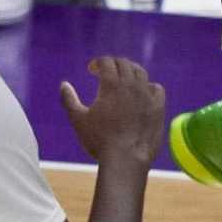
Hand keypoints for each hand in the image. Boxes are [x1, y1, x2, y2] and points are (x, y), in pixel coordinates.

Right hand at [58, 55, 167, 171]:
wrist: (126, 159)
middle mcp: (131, 85)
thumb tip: (63, 84)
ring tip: (124, 79)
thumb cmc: (99, 140)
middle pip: (124, 63)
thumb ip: (69, 100)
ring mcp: (147, 95)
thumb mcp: (78, 120)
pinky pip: (156, 88)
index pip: (106, 62)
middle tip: (106, 71)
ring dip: (130, 71)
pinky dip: (148, 86)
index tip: (92, 69)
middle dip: (113, 64)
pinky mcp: (158, 107)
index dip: (98, 62)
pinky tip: (142, 92)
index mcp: (111, 84)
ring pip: (141, 73)